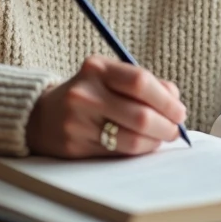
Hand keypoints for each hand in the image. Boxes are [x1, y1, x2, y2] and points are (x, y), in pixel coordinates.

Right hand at [26, 55, 186, 157]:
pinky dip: (138, 150)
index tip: (179, 111)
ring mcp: (78, 122)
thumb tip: (175, 101)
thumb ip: (144, 84)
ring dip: (154, 142)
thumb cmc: (88, 93)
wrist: (41, 115)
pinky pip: (118, 153)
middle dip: (166, 126)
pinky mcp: (75, 146)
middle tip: (175, 130)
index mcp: (97, 68)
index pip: (140, 81)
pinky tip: (141, 144)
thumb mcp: (110, 77)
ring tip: (160, 138)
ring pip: (132, 139)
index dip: (166, 100)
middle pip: (140, 115)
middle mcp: (85, 94)